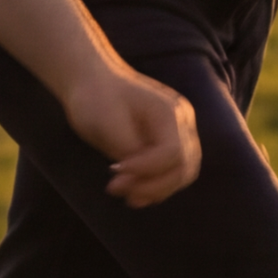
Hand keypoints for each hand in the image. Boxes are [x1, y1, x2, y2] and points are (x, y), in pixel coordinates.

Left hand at [63, 63, 200, 209]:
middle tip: (116, 188)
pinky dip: (155, 187)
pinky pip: (171, 173)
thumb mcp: (106, 121)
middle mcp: (182, 124)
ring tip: (125, 195)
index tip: (115, 171)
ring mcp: (178, 135)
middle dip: (153, 185)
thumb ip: (127, 149)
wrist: (92, 83)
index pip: (174, 152)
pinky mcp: (167, 146)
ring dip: (155, 190)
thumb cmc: (96, 97)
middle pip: (184, 167)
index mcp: (170, 112)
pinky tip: (133, 194)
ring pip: (182, 174)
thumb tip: (138, 176)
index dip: (148, 169)